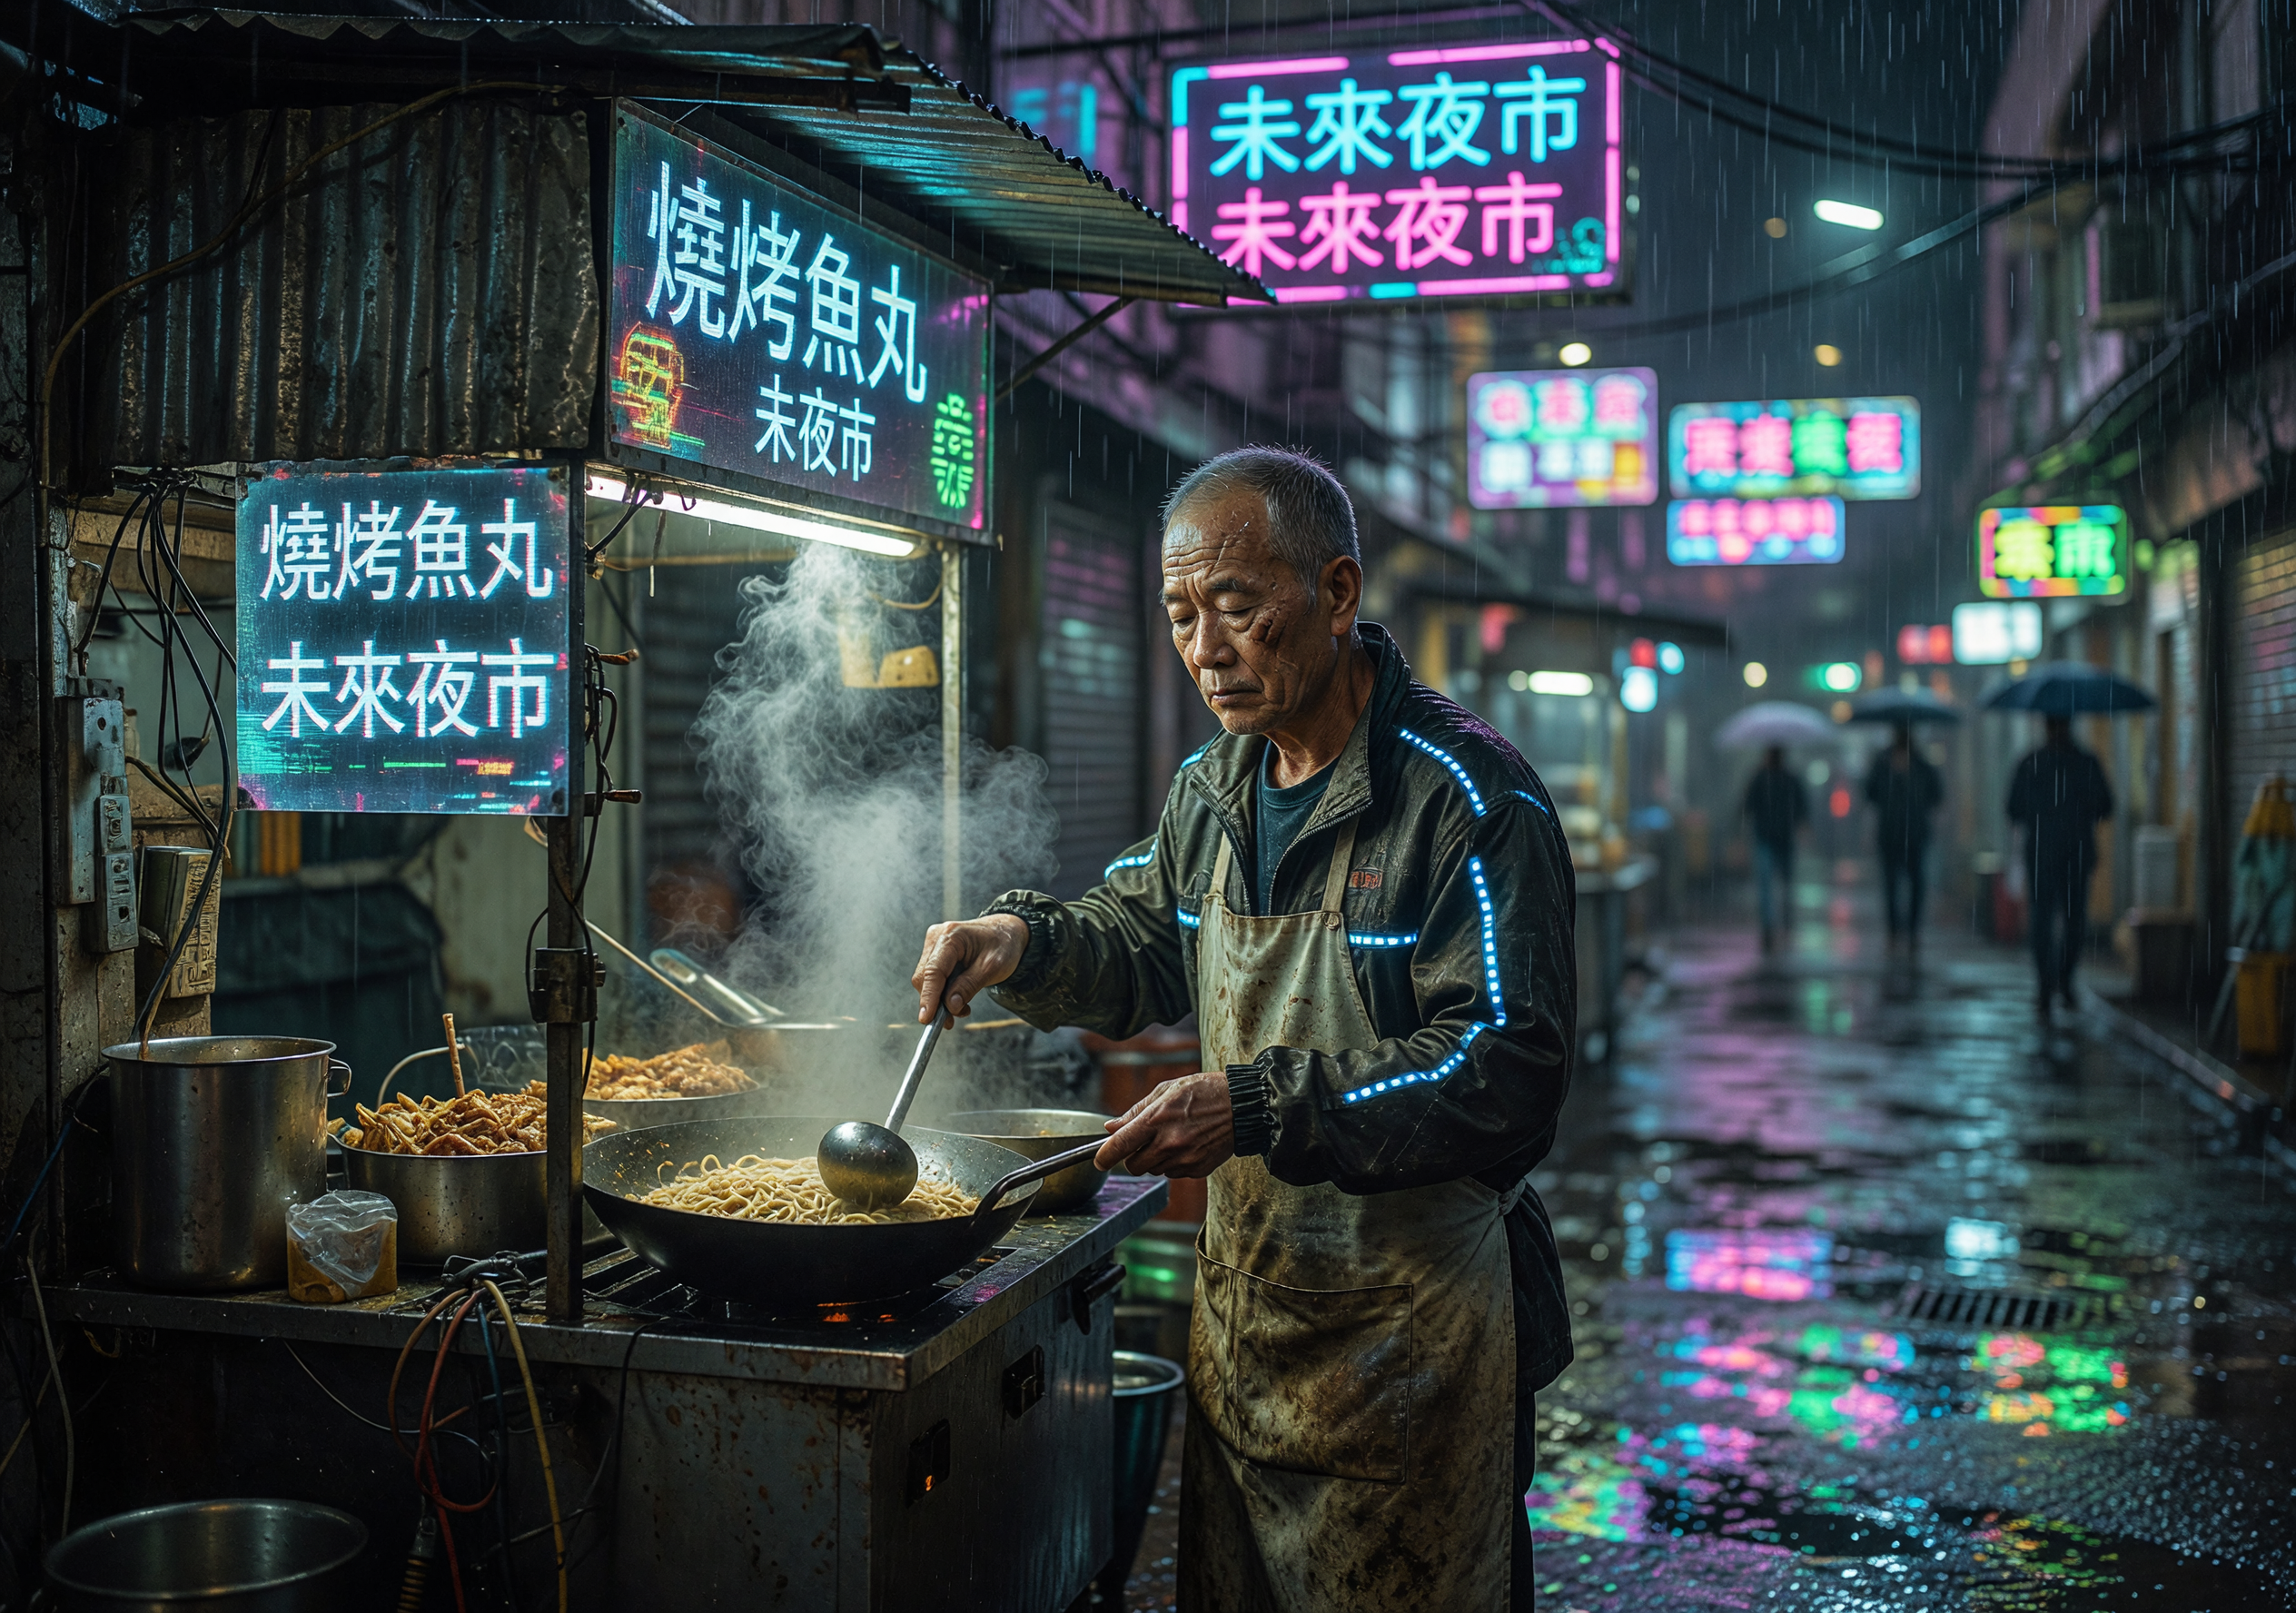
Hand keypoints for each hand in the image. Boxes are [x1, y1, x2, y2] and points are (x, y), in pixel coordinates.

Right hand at [911, 914, 1030, 1021]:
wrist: (1006, 931)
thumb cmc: (1003, 945)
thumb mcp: (993, 968)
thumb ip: (969, 986)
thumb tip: (950, 1005)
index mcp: (952, 936)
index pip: (934, 971)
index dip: (929, 997)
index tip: (927, 1018)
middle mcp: (937, 936)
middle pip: (925, 977)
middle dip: (935, 1002)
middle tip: (951, 1021)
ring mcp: (934, 944)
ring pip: (926, 980)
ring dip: (940, 999)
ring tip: (961, 1009)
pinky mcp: (935, 952)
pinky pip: (932, 977)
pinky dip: (942, 992)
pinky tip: (957, 999)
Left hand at [1096, 1072, 1234, 1177]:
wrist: (1242, 1106)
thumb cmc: (1204, 1092)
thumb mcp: (1167, 1091)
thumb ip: (1136, 1111)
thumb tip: (1111, 1127)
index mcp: (1157, 1120)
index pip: (1120, 1146)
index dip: (1104, 1156)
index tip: (1099, 1160)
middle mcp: (1168, 1144)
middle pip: (1134, 1166)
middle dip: (1134, 1157)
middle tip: (1145, 1141)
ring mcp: (1184, 1159)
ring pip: (1154, 1170)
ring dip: (1156, 1159)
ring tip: (1173, 1137)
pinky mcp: (1197, 1170)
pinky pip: (1174, 1173)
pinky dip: (1175, 1163)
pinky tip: (1188, 1144)